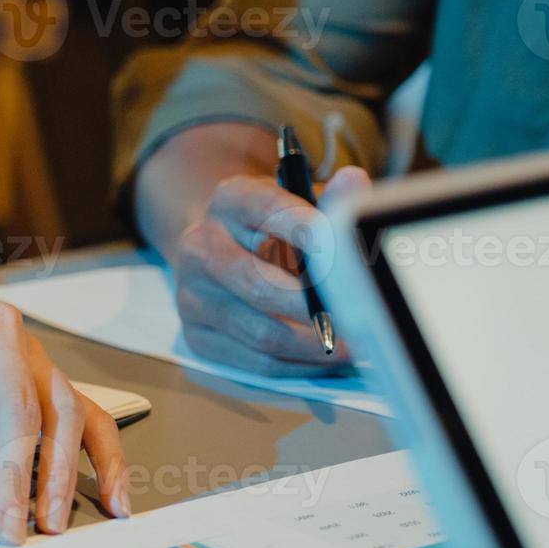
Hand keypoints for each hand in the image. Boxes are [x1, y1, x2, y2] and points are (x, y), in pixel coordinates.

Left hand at [0, 265, 130, 544]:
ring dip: (61, 473)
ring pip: (62, 413)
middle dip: (15, 479)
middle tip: (10, 531)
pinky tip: (115, 500)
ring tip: (52, 523)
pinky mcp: (52, 374)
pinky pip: (90, 415)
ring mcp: (34, 352)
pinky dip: (106, 459)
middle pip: (18, 412)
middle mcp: (1, 332)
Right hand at [167, 167, 369, 374]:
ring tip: (351, 347)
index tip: (348, 258)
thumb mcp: (299, 203)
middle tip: (357, 319)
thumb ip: (329, 200)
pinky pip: (252, 360)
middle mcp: (200, 245)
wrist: (216, 247)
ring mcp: (192, 293)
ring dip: (312, 345)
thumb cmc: (273, 228)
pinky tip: (323, 360)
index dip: (312, 235)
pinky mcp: (195, 333)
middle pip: (258, 283)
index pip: (270, 212)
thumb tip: (355, 182)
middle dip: (315, 307)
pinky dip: (295, 365)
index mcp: (229, 200)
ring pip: (259, 330)